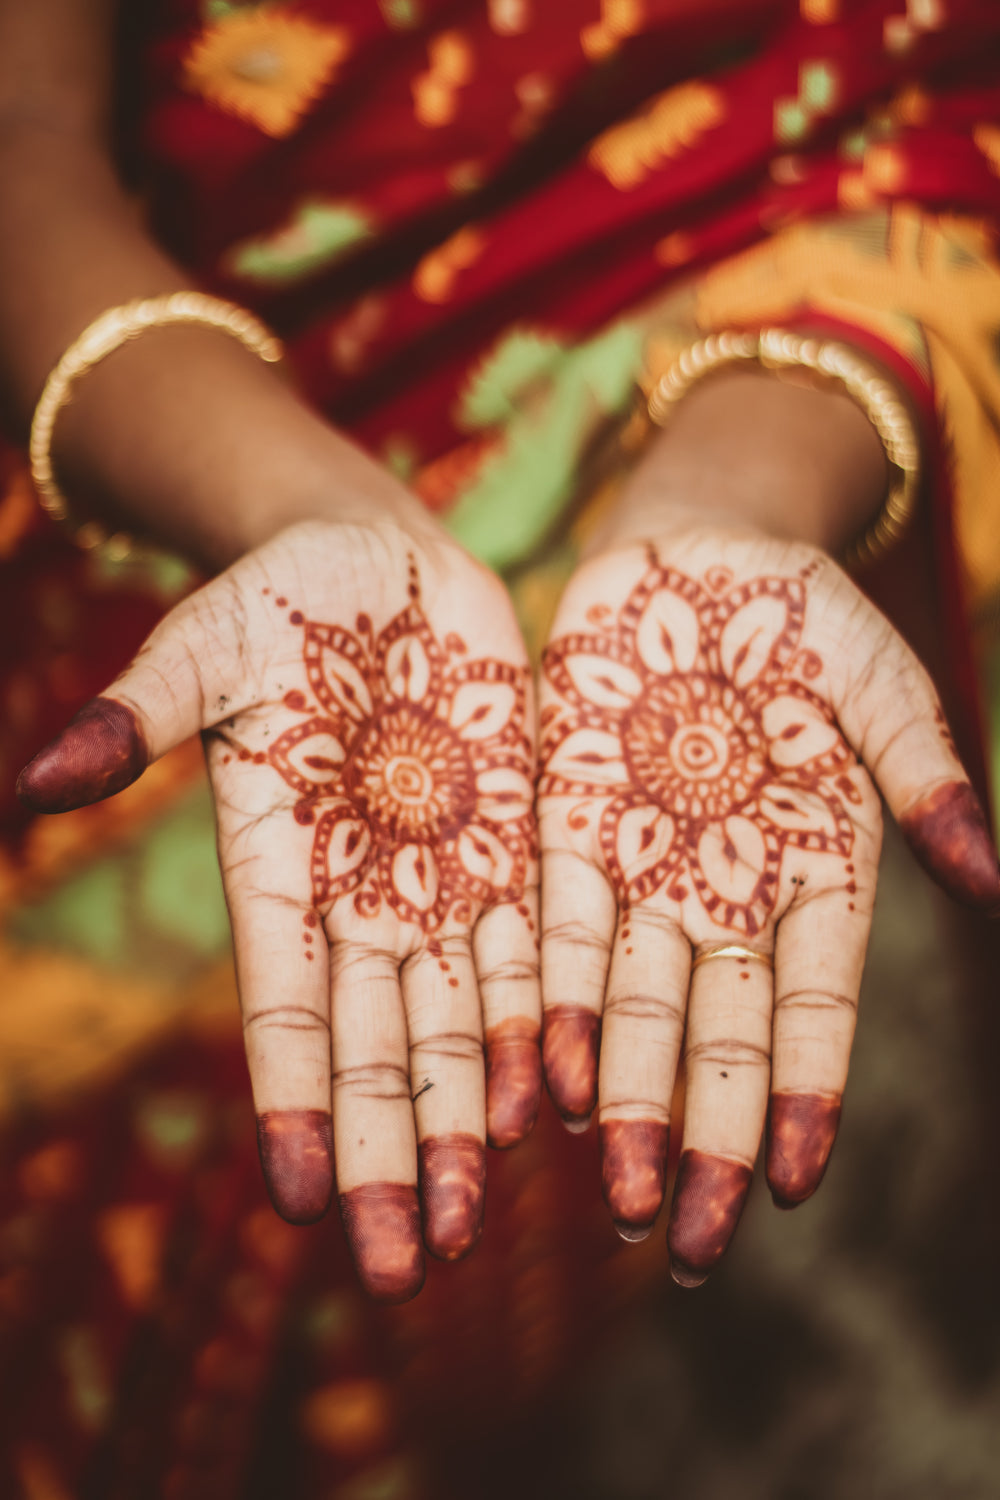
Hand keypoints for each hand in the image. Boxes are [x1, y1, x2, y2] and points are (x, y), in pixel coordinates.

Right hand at [18, 517, 539, 1301]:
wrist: (377, 561)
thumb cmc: (276, 595)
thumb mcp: (204, 645)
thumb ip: (140, 716)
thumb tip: (38, 778)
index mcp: (277, 861)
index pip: (282, 1000)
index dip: (290, 1097)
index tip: (297, 1199)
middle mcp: (361, 891)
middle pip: (374, 1044)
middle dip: (389, 1153)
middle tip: (411, 1268)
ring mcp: (440, 872)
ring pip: (457, 1020)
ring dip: (468, 1121)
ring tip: (477, 1225)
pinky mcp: (513, 840)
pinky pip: (531, 945)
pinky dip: (540, 1023)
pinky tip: (555, 1100)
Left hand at [537, 523, 998, 1284]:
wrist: (696, 556)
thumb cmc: (806, 619)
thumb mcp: (880, 685)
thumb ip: (921, 777)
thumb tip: (991, 882)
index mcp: (815, 871)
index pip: (812, 1008)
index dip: (802, 1094)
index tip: (790, 1183)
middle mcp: (725, 892)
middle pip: (718, 1035)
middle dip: (704, 1139)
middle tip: (685, 1245)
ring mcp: (642, 866)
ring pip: (632, 1005)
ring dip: (624, 1103)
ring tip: (614, 1202)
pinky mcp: (567, 827)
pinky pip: (557, 928)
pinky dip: (551, 1003)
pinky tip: (544, 1079)